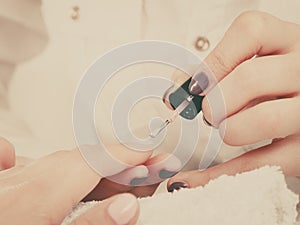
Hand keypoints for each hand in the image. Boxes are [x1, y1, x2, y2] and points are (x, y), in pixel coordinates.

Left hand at [0, 137, 179, 224]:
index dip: (128, 154)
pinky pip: (45, 165)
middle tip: (150, 170)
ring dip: (101, 167)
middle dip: (122, 162)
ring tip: (127, 178)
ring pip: (67, 161)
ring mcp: (12, 178)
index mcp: (34, 197)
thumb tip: (128, 207)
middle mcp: (22, 180)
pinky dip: (72, 168)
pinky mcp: (8, 181)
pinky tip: (81, 175)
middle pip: (86, 159)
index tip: (153, 153)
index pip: (95, 161)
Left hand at [167, 11, 299, 190]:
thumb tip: (177, 86)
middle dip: (215, 101)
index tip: (194, 86)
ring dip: (228, 129)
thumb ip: (218, 69)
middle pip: (250, 79)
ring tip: (226, 129)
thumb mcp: (257, 63)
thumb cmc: (276, 84)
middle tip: (208, 112)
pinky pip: (256, 165)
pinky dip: (216, 175)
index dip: (213, 62)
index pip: (250, 32)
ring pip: (261, 119)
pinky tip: (188, 181)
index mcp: (289, 41)